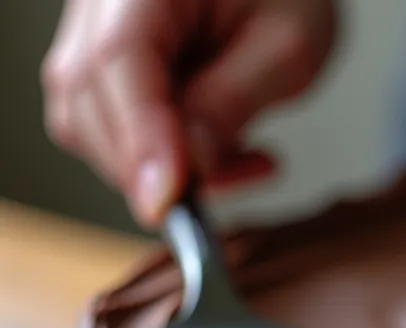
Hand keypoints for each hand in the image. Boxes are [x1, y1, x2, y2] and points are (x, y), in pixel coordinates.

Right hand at [42, 0, 337, 225]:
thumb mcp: (287, 48)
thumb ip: (233, 104)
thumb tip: (190, 170)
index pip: (119, 59)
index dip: (141, 139)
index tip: (168, 201)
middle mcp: (100, 2)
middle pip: (90, 101)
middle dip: (156, 166)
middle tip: (239, 177)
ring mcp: (94, 35)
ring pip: (91, 126)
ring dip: (167, 168)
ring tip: (248, 157)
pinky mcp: (110, 72)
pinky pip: (115, 130)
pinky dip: (168, 161)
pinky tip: (225, 152)